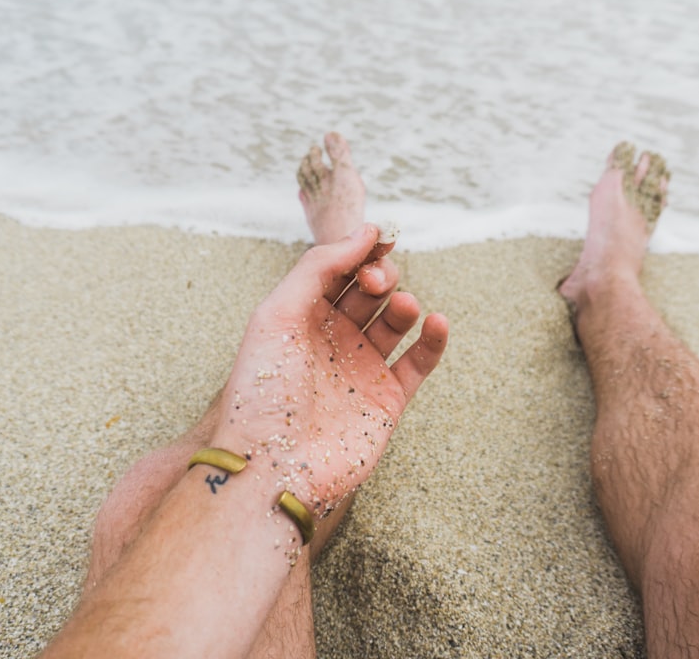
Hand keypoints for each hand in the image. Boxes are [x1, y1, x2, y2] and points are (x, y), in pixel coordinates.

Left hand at [210, 223, 447, 516]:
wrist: (273, 467)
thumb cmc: (263, 393)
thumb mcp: (276, 315)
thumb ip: (318, 267)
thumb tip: (366, 232)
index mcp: (300, 316)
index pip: (337, 269)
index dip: (358, 250)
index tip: (378, 239)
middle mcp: (332, 338)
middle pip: (370, 289)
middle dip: (380, 275)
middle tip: (378, 282)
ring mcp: (362, 367)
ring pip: (396, 320)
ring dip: (404, 303)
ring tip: (403, 306)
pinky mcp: (388, 398)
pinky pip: (420, 361)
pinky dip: (433, 339)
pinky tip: (435, 323)